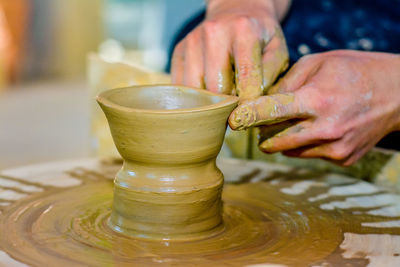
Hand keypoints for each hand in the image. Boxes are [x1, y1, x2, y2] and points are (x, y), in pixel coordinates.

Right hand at [171, 0, 288, 99]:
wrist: (236, 12)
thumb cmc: (260, 37)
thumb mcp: (277, 51)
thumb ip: (269, 76)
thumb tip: (250, 103)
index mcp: (244, 31)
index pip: (246, 79)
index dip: (249, 103)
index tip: (250, 112)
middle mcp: (214, 32)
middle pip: (217, 88)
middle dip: (227, 104)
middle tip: (236, 108)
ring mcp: (192, 41)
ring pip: (195, 90)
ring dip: (208, 103)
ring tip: (221, 101)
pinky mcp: (178, 51)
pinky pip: (181, 86)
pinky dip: (193, 97)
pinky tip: (207, 93)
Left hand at [229, 50, 399, 164]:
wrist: (397, 94)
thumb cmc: (354, 71)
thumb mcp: (317, 63)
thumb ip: (285, 82)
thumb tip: (260, 102)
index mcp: (317, 100)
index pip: (270, 112)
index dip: (247, 118)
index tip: (233, 122)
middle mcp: (325, 129)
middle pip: (273, 141)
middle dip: (262, 133)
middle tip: (262, 121)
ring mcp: (335, 148)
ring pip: (288, 151)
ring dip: (282, 139)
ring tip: (298, 120)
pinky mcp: (342, 160)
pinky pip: (308, 155)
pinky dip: (304, 144)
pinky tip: (317, 128)